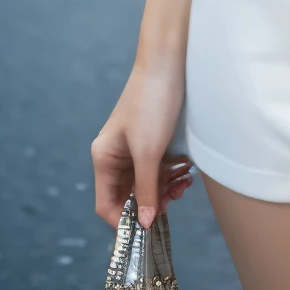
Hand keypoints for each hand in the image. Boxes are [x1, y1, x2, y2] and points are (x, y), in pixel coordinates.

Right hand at [91, 59, 193, 228]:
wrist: (169, 62)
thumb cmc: (151, 102)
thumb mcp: (148, 151)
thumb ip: (146, 189)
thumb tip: (144, 224)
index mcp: (104, 158)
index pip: (108, 204)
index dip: (126, 220)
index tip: (150, 228)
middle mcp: (116, 156)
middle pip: (130, 196)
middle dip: (153, 202)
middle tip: (175, 199)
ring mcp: (134, 148)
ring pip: (148, 184)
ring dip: (166, 188)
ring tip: (184, 182)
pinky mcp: (152, 140)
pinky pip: (159, 169)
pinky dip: (171, 174)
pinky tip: (185, 171)